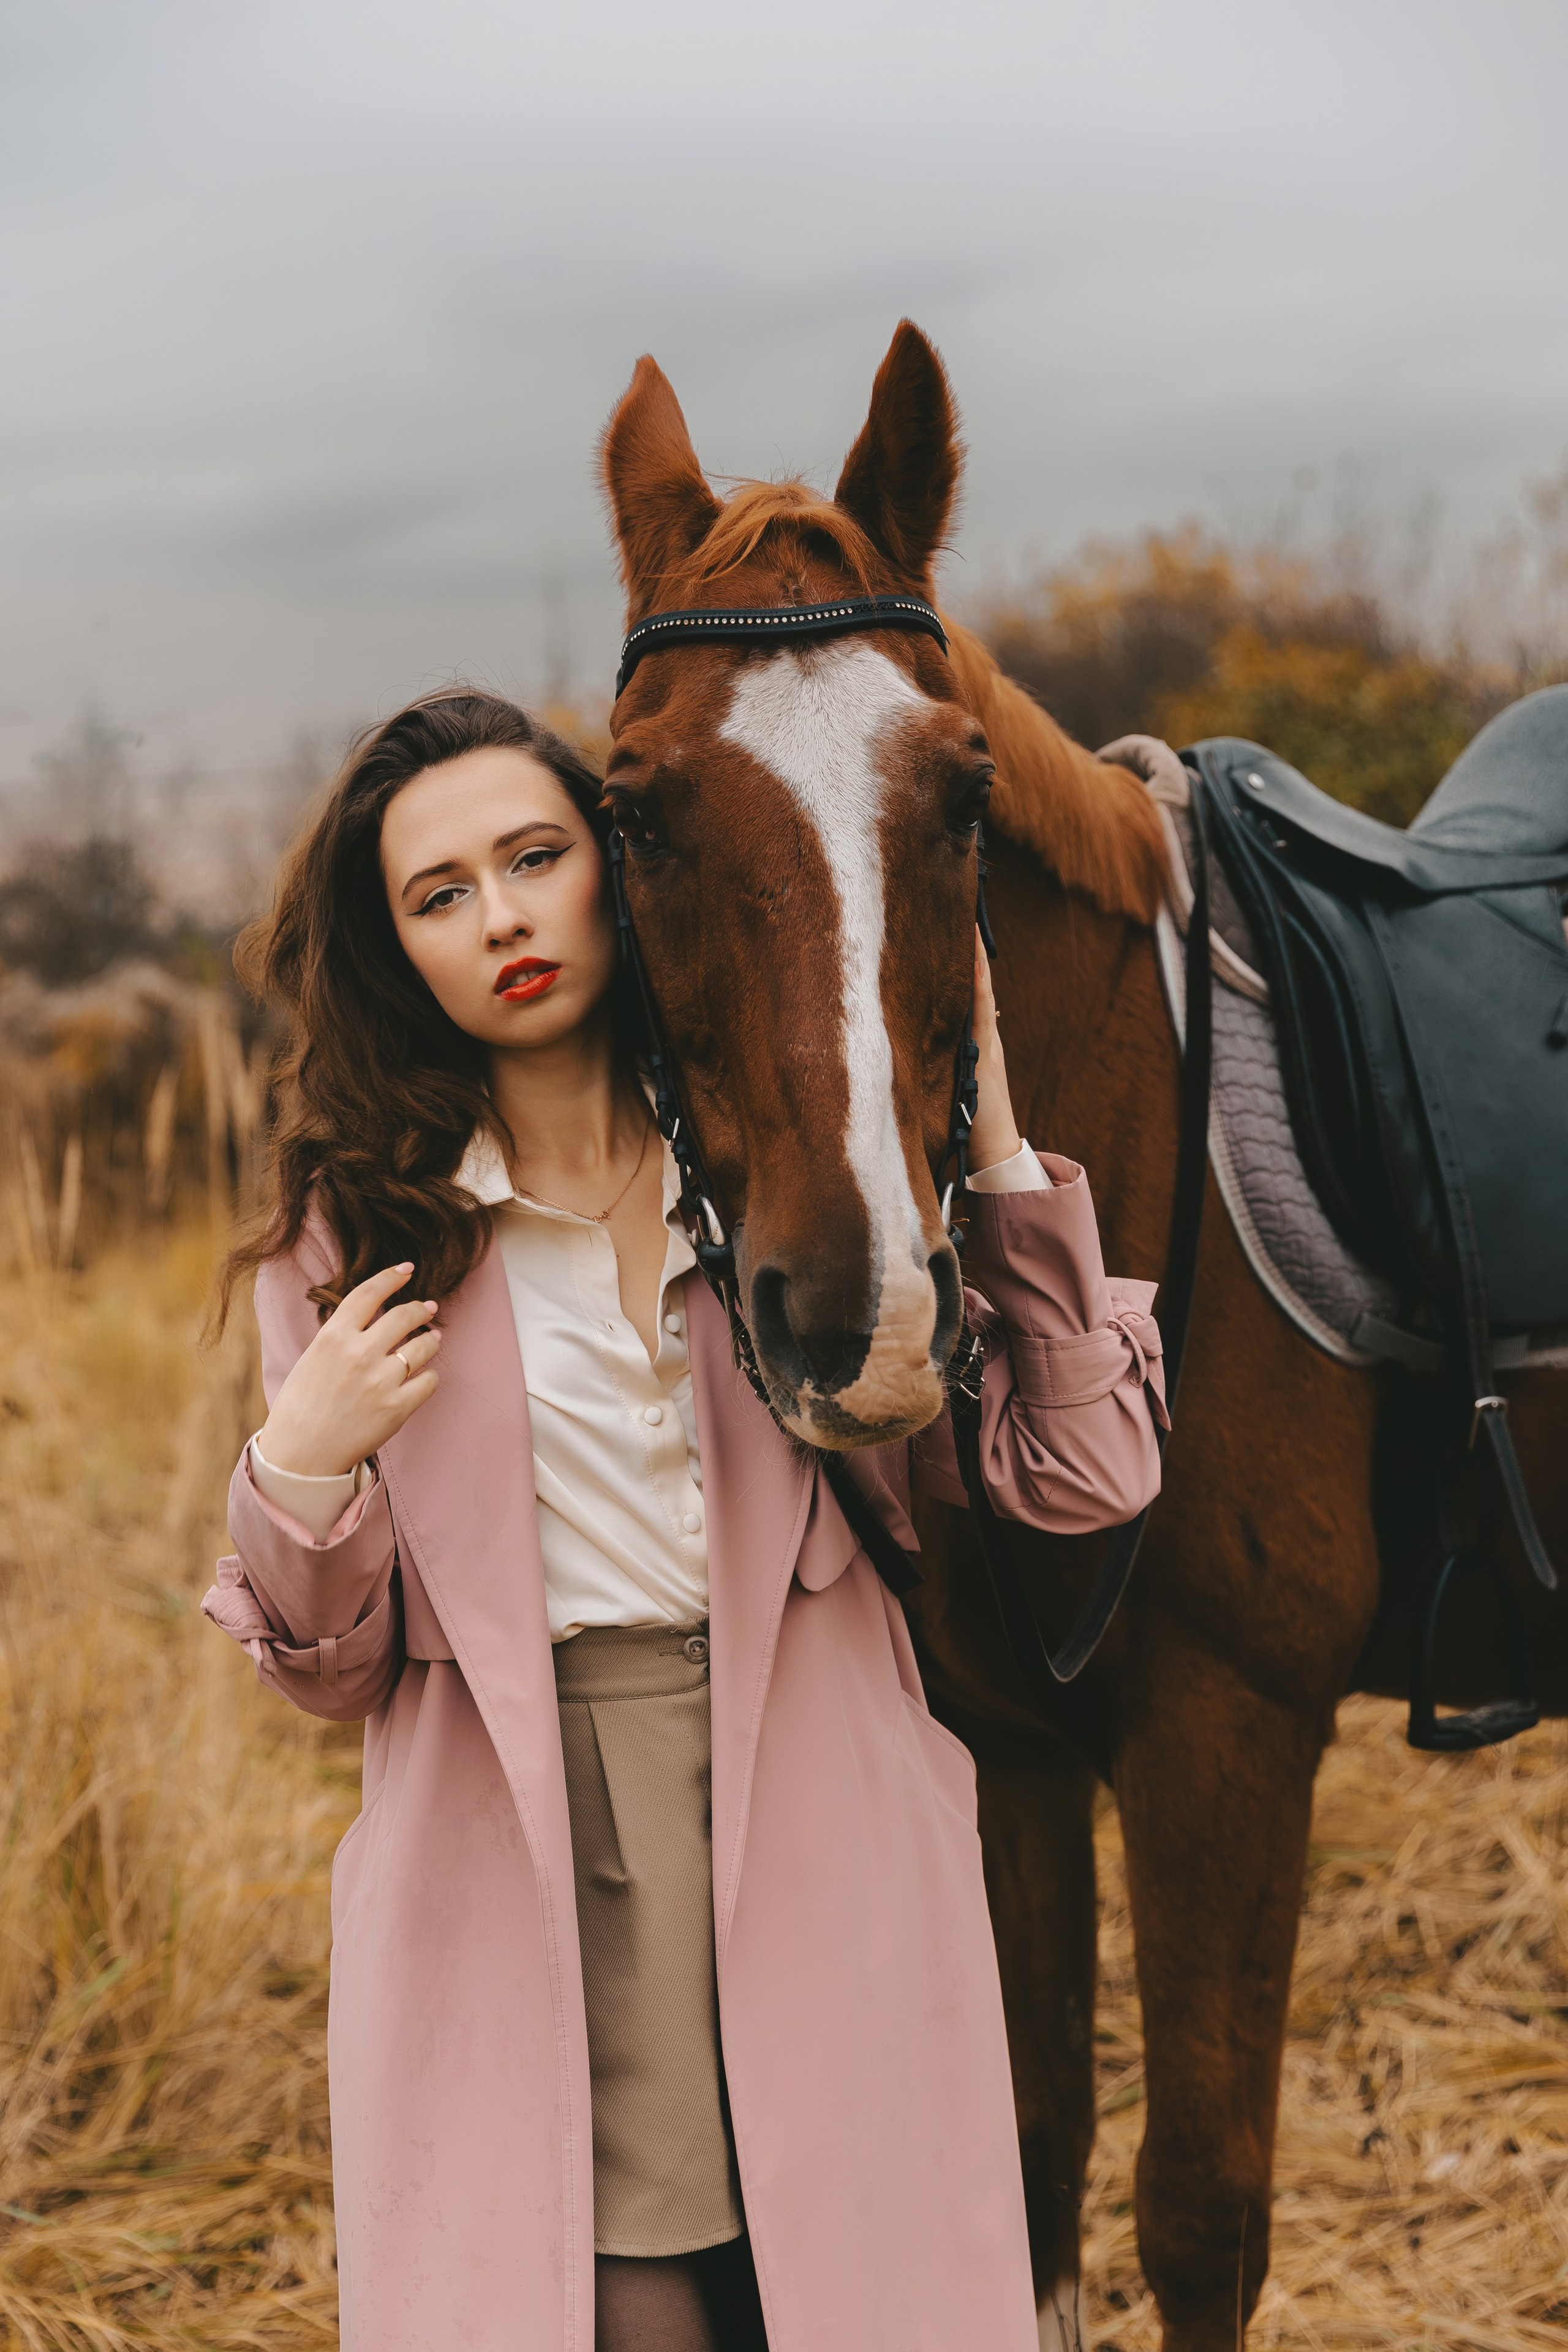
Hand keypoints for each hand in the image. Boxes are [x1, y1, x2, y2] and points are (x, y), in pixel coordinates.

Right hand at [256, 1264, 440, 1478]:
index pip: (369, 1293)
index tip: (406, 1270)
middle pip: (403, 1315)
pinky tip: (425, 1376)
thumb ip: (342, 1336)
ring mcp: (381, 1381)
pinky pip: (430, 1381)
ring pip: (424, 1346)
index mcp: (333, 1337)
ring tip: (433, 1339)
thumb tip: (374, 1316)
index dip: (391, 1277)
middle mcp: (359, 1353)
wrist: (300, 1455)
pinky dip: (430, 1377)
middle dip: (420, 1308)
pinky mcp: (397, 1408)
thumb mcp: (313, 1358)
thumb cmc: (302, 1406)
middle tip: (428, 1308)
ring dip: (431, 1340)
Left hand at [967, 927, 1023, 1174]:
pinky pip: (981, 1009)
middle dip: (974, 951)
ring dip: (977, 958)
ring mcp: (987, 1041)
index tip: (963, 930)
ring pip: (980, 990)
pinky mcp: (984, 1051)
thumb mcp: (962, 1084)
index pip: (974, 994)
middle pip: (979, 985)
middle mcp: (985, 1037)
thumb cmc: (972, 1121)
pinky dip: (980, 983)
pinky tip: (976, 960)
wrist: (993, 1149)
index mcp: (978, 1043)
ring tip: (970, 924)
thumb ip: (959, 1060)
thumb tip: (955, 1035)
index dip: (970, 963)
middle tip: (966, 912)